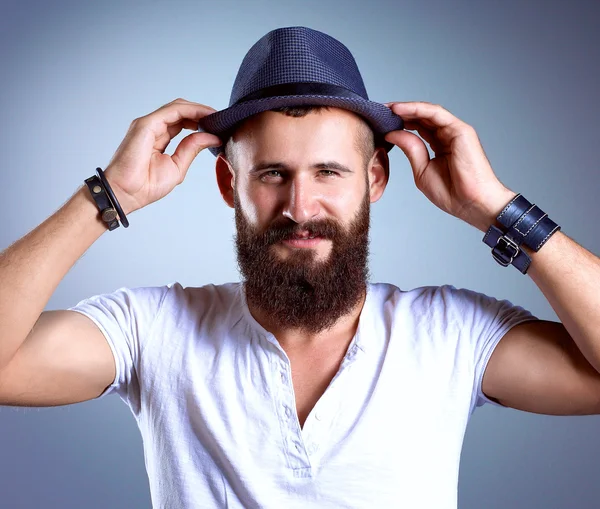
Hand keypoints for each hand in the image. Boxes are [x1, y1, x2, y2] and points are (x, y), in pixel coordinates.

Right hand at [103, 98, 221, 214]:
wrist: (126, 194)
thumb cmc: (145, 185)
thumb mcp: (178, 166)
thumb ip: (192, 149)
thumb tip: (212, 137)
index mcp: (159, 137)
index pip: (182, 121)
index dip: (201, 121)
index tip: (219, 126)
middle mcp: (153, 128)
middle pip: (181, 111)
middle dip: (202, 113)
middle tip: (221, 119)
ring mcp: (148, 124)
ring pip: (178, 107)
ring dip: (199, 110)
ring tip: (216, 116)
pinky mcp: (146, 124)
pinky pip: (172, 111)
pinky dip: (191, 111)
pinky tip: (205, 116)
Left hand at [384, 101, 516, 231]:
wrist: (471, 203)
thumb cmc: (451, 193)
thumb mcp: (421, 170)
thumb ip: (410, 150)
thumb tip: (392, 134)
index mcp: (440, 145)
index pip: (417, 128)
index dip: (399, 123)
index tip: (379, 122)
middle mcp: (448, 135)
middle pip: (421, 117)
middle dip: (399, 113)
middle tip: (378, 110)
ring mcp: (455, 131)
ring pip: (427, 112)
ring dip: (406, 108)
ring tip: (386, 108)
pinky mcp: (460, 130)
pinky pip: (435, 114)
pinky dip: (417, 109)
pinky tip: (399, 109)